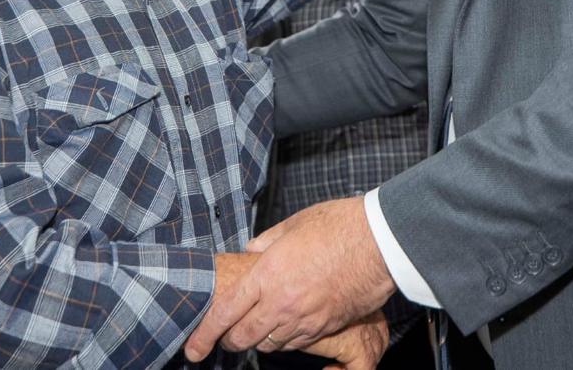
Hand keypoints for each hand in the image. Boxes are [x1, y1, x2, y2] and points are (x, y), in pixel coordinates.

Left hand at [183, 196, 394, 360]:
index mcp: (267, 274)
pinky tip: (283, 330)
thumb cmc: (337, 226)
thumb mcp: (292, 225)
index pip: (225, 312)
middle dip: (228, 342)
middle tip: (223, 340)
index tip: (193, 347)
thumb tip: (252, 251)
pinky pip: (295, 344)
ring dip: (257, 340)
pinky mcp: (324, 327)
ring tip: (254, 332)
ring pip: (268, 344)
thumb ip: (266, 242)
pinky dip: (283, 341)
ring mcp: (304, 318)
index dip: (204, 334)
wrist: (378, 243)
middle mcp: (281, 301)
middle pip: (243, 337)